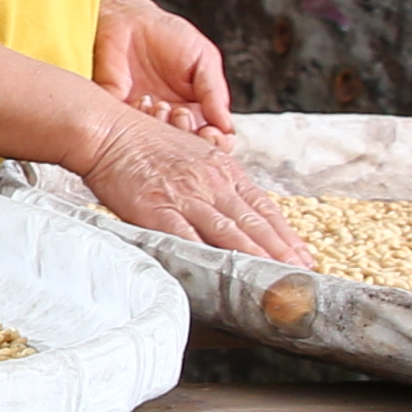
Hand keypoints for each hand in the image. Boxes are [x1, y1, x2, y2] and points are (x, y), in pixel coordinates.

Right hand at [75, 112, 308, 266]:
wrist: (107, 130)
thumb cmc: (143, 142)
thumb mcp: (192, 153)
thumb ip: (214, 179)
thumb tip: (232, 206)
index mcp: (223, 169)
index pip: (264, 208)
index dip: (287, 235)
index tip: (304, 257)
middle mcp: (212, 183)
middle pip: (255, 224)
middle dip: (282, 254)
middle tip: (302, 277)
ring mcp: (187, 196)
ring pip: (231, 233)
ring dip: (256, 260)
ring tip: (276, 281)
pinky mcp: (159, 210)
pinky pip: (188, 238)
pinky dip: (208, 259)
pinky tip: (224, 275)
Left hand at [93, 0, 238, 137]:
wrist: (130, 20)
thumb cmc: (171, 36)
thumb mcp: (203, 59)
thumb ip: (215, 92)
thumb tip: (228, 126)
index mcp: (197, 108)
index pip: (213, 138)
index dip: (216, 142)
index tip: (213, 133)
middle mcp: (172, 118)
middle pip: (187, 148)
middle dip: (188, 137)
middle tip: (182, 114)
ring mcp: (145, 118)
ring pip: (158, 145)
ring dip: (163, 127)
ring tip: (163, 105)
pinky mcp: (119, 112)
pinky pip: (129, 130)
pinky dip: (139, 118)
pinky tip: (142, 99)